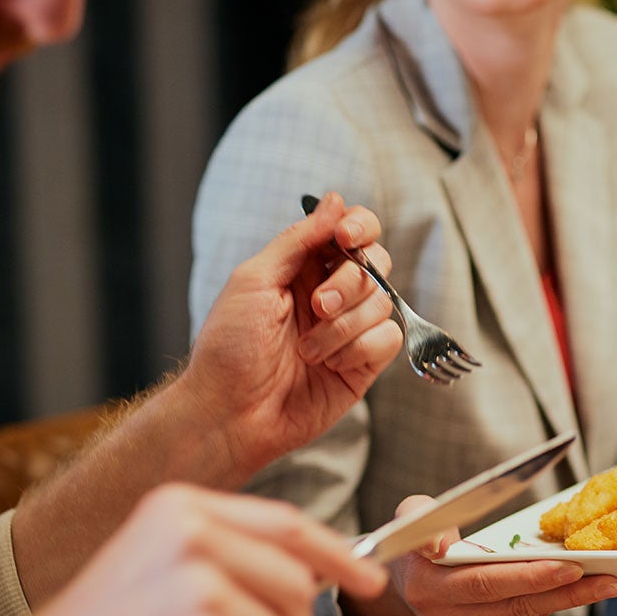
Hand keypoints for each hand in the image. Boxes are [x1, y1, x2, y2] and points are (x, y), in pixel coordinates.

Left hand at [178, 192, 402, 481]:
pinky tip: (330, 365)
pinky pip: (387, 339)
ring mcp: (350, 330)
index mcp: (303, 268)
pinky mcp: (363, 364)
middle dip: (349, 282)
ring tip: (308, 349)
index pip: (351, 231)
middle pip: (376, 263)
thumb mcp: (254, 280)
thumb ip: (298, 240)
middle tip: (318, 305)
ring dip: (344, 325)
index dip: (359, 227)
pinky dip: (359, 349)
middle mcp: (332, 295)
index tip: (346, 236)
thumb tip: (335, 201)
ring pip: (383, 302)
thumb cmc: (229, 348)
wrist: (230, 413)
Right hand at [343, 496, 616, 615]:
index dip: (532, 575)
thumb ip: (421, 516)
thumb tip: (440, 543)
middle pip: (515, 604)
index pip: (487, 582)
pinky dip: (548, 609)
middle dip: (566, 589)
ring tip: (604, 582)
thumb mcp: (413, 515)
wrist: (408, 585)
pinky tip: (569, 592)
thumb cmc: (420, 541)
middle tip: (608, 576)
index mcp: (425, 587)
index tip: (571, 565)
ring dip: (567, 600)